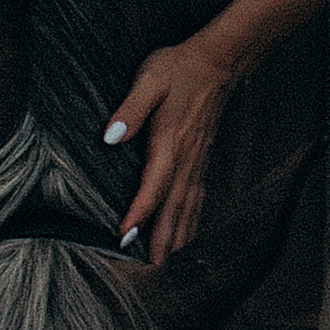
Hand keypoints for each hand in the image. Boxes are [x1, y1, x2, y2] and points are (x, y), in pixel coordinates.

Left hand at [105, 30, 238, 262]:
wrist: (219, 62)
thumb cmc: (179, 69)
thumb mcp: (149, 79)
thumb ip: (130, 109)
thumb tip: (110, 137)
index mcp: (171, 141)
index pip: (154, 185)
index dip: (140, 213)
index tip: (125, 236)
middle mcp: (187, 158)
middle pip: (173, 206)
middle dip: (161, 238)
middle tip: (148, 268)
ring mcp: (197, 161)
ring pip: (187, 206)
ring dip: (178, 235)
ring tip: (167, 263)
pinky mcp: (202, 160)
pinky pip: (198, 198)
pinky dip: (192, 221)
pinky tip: (187, 235)